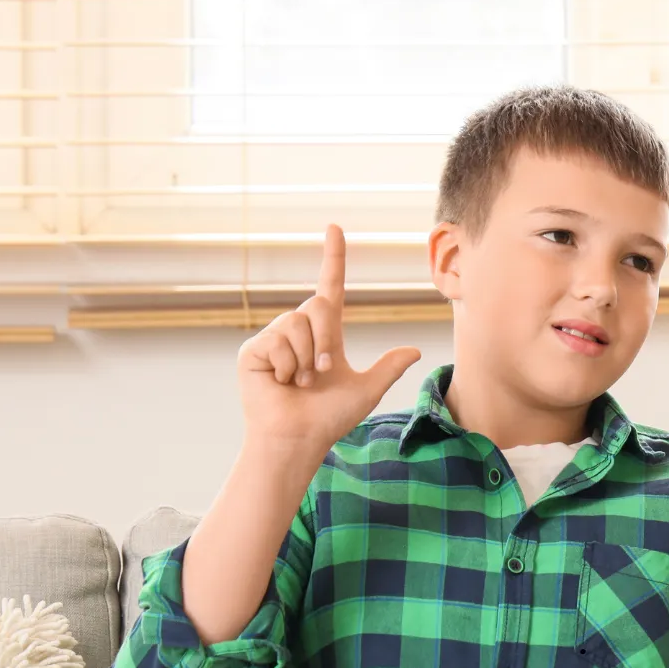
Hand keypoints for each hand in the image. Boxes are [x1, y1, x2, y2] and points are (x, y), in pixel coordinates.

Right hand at [237, 225, 421, 455]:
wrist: (298, 439)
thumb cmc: (329, 419)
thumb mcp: (366, 390)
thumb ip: (388, 367)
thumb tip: (415, 350)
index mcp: (324, 336)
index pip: (330, 288)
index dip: (333, 259)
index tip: (334, 228)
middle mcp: (298, 332)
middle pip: (318, 305)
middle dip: (325, 341)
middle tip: (320, 373)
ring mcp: (273, 339)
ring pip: (297, 321)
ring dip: (306, 357)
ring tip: (299, 381)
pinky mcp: (253, 350)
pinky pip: (277, 339)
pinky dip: (287, 364)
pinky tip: (281, 381)